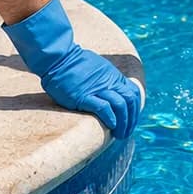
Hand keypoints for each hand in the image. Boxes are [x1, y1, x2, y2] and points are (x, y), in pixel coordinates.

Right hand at [2, 0, 142, 137]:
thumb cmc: (73, 65)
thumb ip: (107, 80)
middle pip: (130, 101)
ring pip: (120, 105)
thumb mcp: (98, 68)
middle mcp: (109, 82)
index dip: (135, 110)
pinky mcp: (83, 96)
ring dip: (123, 123)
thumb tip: (112, 93)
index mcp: (113, 76)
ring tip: (119, 134)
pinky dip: (110, 117)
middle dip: (131, 120)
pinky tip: (111, 125)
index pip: (134, 94)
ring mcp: (96, 88)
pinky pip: (103, 107)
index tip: (130, 122)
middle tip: (125, 133)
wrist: (57, 59)